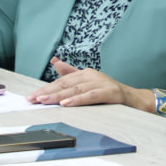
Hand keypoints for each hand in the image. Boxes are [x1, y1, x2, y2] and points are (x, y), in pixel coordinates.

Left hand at [26, 57, 151, 111]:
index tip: (32, 96)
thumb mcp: (88, 82)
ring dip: (58, 96)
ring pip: (76, 90)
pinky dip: (77, 100)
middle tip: (33, 99)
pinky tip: (66, 103)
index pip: (61, 82)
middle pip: (66, 84)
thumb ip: (71, 73)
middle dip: (48, 92)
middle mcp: (91, 76)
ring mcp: (101, 83)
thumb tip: (55, 61)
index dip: (46, 88)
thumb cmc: (109, 92)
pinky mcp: (110, 92)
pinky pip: (91, 96)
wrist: (134, 99)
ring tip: (45, 101)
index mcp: (85, 73)